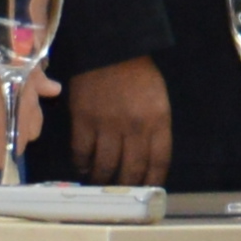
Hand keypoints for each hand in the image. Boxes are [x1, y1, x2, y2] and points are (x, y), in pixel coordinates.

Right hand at [62, 55, 172, 184]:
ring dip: (103, 180)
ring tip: (101, 184)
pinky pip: (82, 152)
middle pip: (132, 169)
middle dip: (127, 186)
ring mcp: (107, 125)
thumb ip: (155, 129)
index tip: (147, 192)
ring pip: (105, 165)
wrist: (110, 48)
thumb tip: (147, 160)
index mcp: (158, 121)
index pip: (158, 162)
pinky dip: (82, 164)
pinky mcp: (84, 120)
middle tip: (121, 192)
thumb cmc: (137, 75)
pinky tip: (83, 167)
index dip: (152, 181)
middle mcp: (134, 127)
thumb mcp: (158, 101)